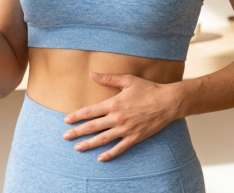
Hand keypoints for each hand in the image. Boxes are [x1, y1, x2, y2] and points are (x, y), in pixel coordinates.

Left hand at [62, 73, 182, 161]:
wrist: (168, 102)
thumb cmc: (148, 89)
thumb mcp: (127, 80)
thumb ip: (108, 78)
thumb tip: (92, 74)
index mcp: (114, 104)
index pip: (90, 111)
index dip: (76, 116)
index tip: (66, 120)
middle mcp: (117, 118)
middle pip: (93, 126)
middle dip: (77, 132)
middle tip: (65, 136)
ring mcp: (126, 129)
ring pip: (103, 139)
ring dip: (89, 144)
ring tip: (77, 147)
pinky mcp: (135, 137)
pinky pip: (120, 148)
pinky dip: (110, 154)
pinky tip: (100, 158)